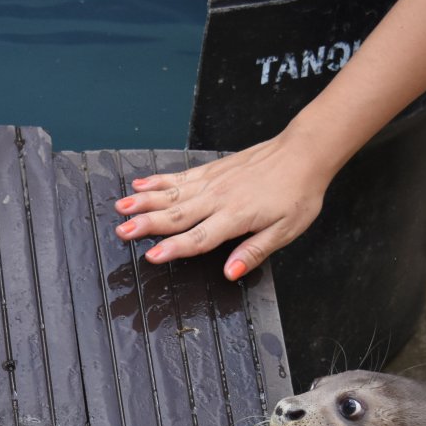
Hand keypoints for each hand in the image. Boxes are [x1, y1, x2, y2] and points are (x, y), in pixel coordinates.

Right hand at [112, 130, 338, 280]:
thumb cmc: (298, 192)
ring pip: (172, 193)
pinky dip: (158, 180)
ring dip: (145, 201)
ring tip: (121, 207)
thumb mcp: (286, 230)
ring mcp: (213, 181)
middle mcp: (219, 197)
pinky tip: (141, 184)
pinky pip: (180, 176)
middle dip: (147, 224)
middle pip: (177, 214)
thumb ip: (255, 251)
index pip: (200, 237)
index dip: (175, 248)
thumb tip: (230, 273)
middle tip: (122, 231)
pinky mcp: (213, 169)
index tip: (151, 256)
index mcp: (236, 216)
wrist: (304, 152)